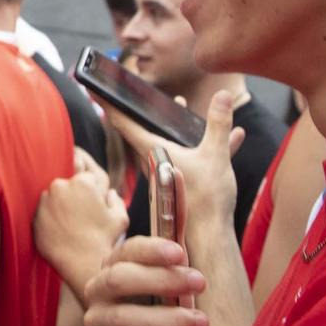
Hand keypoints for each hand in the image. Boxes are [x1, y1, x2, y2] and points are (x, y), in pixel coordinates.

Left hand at [34, 150, 127, 293]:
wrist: (84, 265)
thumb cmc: (105, 241)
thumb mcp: (120, 217)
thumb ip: (115, 199)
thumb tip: (110, 193)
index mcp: (81, 182)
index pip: (84, 178)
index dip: (90, 191)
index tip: (91, 204)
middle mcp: (59, 187)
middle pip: (65, 185)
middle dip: (72, 196)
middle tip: (79, 215)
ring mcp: (43, 202)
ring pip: (51, 198)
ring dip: (58, 206)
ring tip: (69, 225)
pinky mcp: (33, 217)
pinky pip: (40, 213)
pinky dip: (47, 219)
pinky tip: (59, 231)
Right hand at [81, 236, 207, 325]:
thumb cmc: (158, 316)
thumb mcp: (168, 291)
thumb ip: (175, 271)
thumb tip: (187, 248)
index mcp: (113, 269)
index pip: (126, 252)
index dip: (151, 250)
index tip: (180, 254)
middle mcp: (98, 293)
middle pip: (118, 280)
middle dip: (161, 279)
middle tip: (200, 283)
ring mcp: (98, 325)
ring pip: (124, 319)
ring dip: (168, 319)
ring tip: (201, 322)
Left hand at [104, 89, 242, 243]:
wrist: (209, 237)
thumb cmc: (206, 199)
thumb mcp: (215, 155)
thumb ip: (219, 124)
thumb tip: (223, 94)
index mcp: (153, 150)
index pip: (123, 122)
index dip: (108, 103)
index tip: (92, 88)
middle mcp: (153, 160)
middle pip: (144, 128)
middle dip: (145, 109)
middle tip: (136, 92)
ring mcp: (165, 172)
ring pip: (167, 140)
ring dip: (175, 124)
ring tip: (182, 104)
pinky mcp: (178, 182)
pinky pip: (186, 156)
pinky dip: (201, 145)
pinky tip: (232, 137)